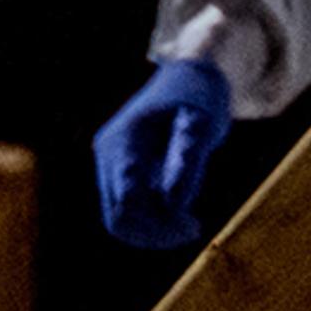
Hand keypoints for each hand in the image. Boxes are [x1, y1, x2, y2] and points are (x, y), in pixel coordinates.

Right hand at [93, 58, 232, 250]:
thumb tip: (174, 203)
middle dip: (154, 233)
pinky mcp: (118, 168)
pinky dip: (151, 219)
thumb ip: (187, 161)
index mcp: (124, 141)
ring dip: (152, 230)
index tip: (193, 225)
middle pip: (117, 217)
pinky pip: (125, 208)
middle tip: (193, 227)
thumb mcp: (202, 125)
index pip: (126, 202)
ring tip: (188, 221)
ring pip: (117, 218)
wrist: (188, 77)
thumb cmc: (199, 98)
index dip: (158, 224)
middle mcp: (108, 153)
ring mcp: (109, 161)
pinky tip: (179, 210)